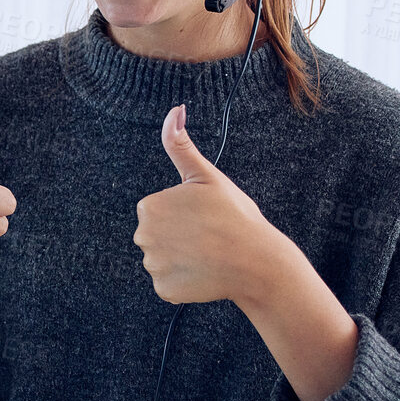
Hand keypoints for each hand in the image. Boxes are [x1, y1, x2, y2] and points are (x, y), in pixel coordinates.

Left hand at [133, 103, 281, 304]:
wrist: (257, 261)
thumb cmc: (234, 215)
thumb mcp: (206, 175)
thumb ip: (180, 144)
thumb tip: (174, 110)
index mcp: (149, 207)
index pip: (159, 211)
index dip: (183, 213)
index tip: (203, 216)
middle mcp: (143, 237)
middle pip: (157, 235)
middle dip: (178, 236)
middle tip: (208, 236)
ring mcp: (153, 266)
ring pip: (163, 259)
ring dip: (181, 259)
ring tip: (208, 254)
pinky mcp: (164, 290)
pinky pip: (169, 283)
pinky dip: (184, 281)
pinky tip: (204, 273)